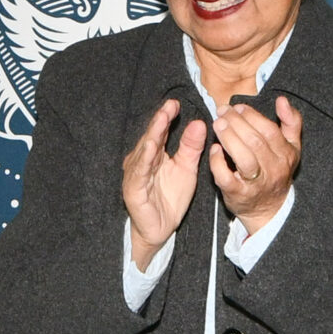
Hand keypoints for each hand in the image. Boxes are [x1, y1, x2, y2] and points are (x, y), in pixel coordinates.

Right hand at [124, 99, 205, 268]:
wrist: (160, 229)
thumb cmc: (169, 198)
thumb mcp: (186, 169)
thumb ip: (191, 147)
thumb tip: (199, 123)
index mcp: (154, 154)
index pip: (160, 132)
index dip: (167, 117)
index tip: (176, 103)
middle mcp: (142, 160)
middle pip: (151, 137)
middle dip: (160, 121)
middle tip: (170, 105)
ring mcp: (136, 174)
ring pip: (144, 151)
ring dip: (152, 135)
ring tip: (161, 120)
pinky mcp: (133, 189)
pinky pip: (140, 172)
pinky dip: (144, 159)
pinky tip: (151, 147)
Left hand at [211, 96, 302, 228]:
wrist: (268, 210)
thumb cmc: (276, 172)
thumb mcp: (291, 148)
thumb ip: (291, 123)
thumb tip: (282, 101)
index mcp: (287, 155)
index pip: (269, 130)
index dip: (252, 116)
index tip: (237, 107)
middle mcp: (274, 169)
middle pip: (255, 141)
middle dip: (236, 123)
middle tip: (222, 111)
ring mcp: (256, 184)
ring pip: (244, 158)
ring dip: (229, 138)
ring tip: (218, 124)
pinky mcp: (238, 195)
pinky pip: (227, 178)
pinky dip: (218, 162)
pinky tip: (214, 149)